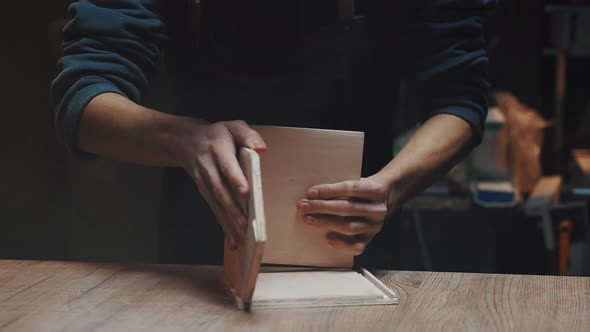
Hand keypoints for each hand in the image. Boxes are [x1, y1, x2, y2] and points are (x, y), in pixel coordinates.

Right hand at [180, 120, 266, 248]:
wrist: (186, 141)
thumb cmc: (217, 134)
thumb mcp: (233, 126)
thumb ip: (248, 134)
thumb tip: (261, 148)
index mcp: (218, 150)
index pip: (227, 166)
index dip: (235, 179)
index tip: (245, 192)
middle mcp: (209, 168)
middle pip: (221, 191)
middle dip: (233, 209)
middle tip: (245, 224)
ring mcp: (205, 182)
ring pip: (217, 205)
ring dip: (228, 223)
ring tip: (240, 238)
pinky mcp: (205, 193)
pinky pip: (215, 210)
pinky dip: (224, 227)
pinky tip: (234, 241)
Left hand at [297, 176, 389, 254]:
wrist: (385, 198)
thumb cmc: (364, 190)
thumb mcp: (358, 181)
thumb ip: (341, 187)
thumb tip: (314, 194)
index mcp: (375, 190)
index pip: (351, 188)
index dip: (329, 190)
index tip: (311, 192)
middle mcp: (377, 209)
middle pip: (348, 208)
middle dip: (322, 207)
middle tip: (304, 206)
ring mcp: (375, 225)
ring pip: (349, 227)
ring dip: (326, 223)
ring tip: (309, 219)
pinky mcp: (370, 238)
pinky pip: (356, 246)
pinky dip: (341, 244)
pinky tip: (328, 238)